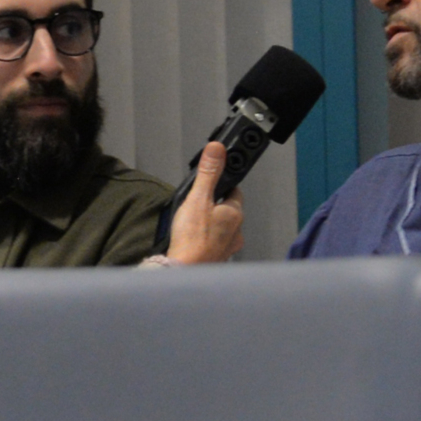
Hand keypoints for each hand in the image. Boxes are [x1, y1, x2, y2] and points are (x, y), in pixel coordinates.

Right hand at [167, 141, 243, 263]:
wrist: (184, 271)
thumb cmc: (192, 239)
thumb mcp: (197, 198)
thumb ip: (208, 173)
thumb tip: (217, 149)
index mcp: (235, 214)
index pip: (234, 191)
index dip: (222, 185)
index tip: (212, 183)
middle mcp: (236, 231)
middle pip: (228, 210)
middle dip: (214, 205)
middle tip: (196, 205)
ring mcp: (228, 247)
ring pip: (222, 228)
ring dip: (211, 224)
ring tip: (192, 224)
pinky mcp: (217, 259)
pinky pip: (215, 244)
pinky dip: (206, 240)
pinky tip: (193, 240)